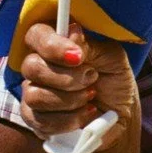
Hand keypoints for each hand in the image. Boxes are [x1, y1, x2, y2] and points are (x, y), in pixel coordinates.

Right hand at [19, 23, 138, 152]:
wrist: (120, 115)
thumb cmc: (115, 81)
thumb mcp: (112, 58)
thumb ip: (91, 46)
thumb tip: (71, 32)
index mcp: (56, 47)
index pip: (36, 34)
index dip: (53, 46)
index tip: (78, 57)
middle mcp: (40, 68)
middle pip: (31, 67)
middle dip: (67, 77)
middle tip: (92, 78)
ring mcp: (34, 94)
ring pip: (35, 96)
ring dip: (71, 99)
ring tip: (91, 96)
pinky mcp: (35, 120)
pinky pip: (40, 120)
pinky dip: (70, 118)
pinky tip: (87, 112)